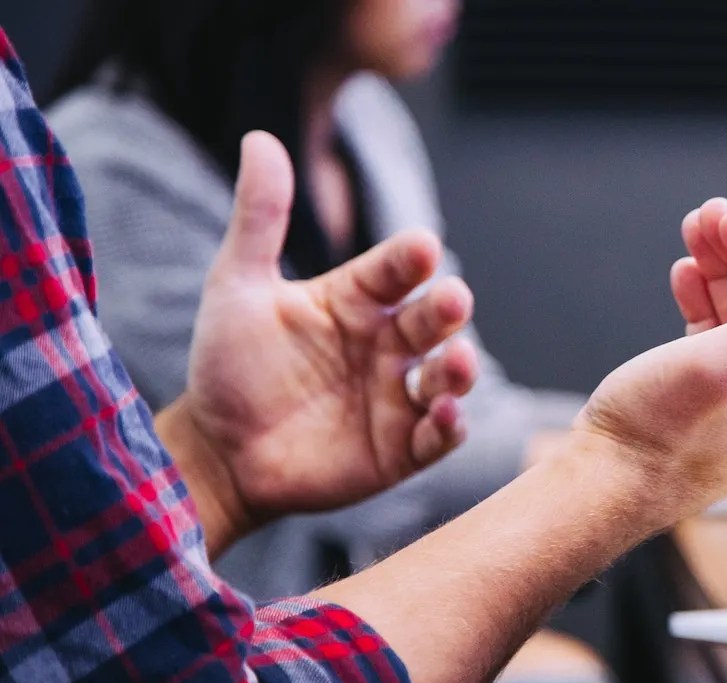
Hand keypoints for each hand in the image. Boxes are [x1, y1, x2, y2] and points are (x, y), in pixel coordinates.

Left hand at [157, 132, 479, 553]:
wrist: (216, 451)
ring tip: (457, 362)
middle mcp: (386, 344)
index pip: (395, 270)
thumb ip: (259, 218)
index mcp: (357, 301)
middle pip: (431, 320)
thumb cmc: (229, 366)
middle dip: (447, 309)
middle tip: (452, 300)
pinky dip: (450, 426)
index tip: (420, 246)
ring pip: (447, 376)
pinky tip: (445, 415)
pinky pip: (438, 436)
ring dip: (460, 369)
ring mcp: (398, 397)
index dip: (409, 259)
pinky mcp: (401, 449)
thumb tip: (260, 138)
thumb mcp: (237, 286)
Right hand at [572, 202, 726, 523]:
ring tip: (692, 234)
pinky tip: (686, 276)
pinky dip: (708, 303)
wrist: (600, 490)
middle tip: (704, 216)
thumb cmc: (656, 438)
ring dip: (723, 271)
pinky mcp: (721, 403)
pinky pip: (726, 339)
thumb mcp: (722, 365)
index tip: (725, 217)